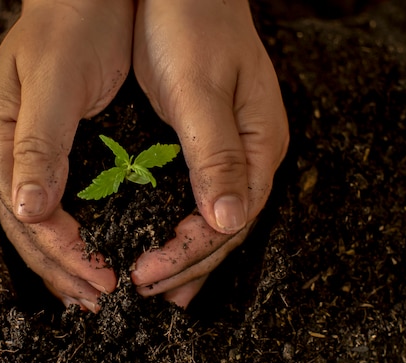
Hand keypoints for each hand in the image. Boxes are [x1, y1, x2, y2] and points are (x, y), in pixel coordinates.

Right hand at [0, 0, 133, 310]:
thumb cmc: (73, 26)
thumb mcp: (56, 81)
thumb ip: (40, 143)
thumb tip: (28, 211)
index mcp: (1, 137)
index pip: (23, 214)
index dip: (61, 252)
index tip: (100, 278)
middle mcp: (9, 151)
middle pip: (26, 227)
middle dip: (63, 268)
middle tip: (100, 301)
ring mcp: (28, 152)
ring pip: (38, 223)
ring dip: (65, 261)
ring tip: (92, 292)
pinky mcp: (53, 149)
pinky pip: (57, 205)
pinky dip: (73, 235)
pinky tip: (89, 251)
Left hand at [132, 0, 288, 305]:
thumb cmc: (191, 26)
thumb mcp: (200, 91)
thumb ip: (216, 155)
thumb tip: (229, 222)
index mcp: (259, 144)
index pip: (230, 220)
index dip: (189, 254)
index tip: (147, 275)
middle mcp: (252, 154)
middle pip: (226, 228)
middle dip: (187, 265)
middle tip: (147, 292)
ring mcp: (234, 150)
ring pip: (214, 219)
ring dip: (187, 257)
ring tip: (159, 289)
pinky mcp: (211, 143)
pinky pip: (199, 199)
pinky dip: (181, 229)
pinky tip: (165, 244)